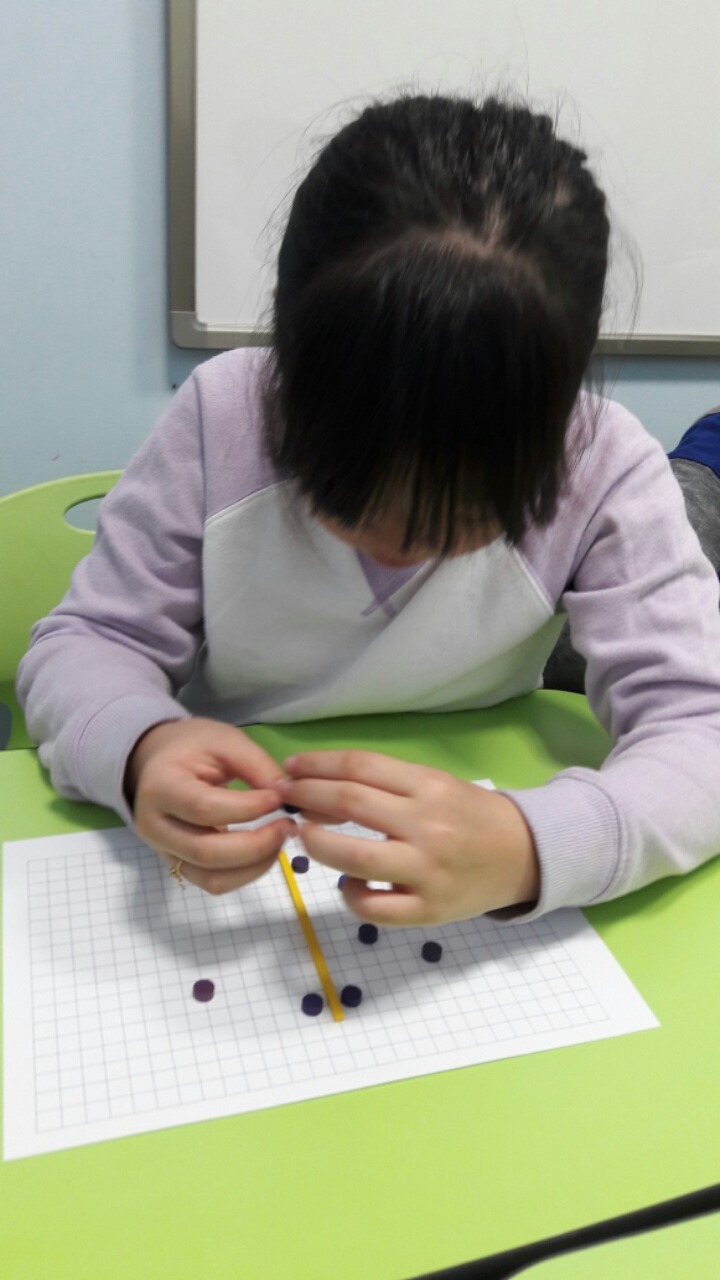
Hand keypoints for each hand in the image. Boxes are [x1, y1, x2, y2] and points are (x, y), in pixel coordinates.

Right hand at [125, 718, 296, 893]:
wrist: (161, 761)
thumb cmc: (194, 747)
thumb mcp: (225, 741)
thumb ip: (256, 766)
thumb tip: (285, 797)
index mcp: (160, 786)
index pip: (204, 808)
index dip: (247, 809)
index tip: (279, 798)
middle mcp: (153, 826)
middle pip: (206, 852)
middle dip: (256, 845)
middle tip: (287, 825)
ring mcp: (163, 851)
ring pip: (211, 878)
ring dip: (255, 866)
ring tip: (279, 839)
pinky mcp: (178, 865)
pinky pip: (213, 883)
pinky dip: (246, 874)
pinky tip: (265, 851)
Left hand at [280, 751, 539, 925]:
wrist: (523, 855)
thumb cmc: (470, 816)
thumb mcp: (437, 785)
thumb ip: (387, 786)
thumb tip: (322, 790)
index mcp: (429, 787)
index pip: (360, 767)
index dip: (317, 765)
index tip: (291, 768)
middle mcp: (427, 825)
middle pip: (350, 803)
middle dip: (306, 796)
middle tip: (284, 796)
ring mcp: (427, 871)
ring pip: (354, 857)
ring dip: (317, 844)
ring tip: (303, 836)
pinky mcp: (428, 910)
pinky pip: (373, 908)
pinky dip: (350, 894)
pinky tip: (347, 883)